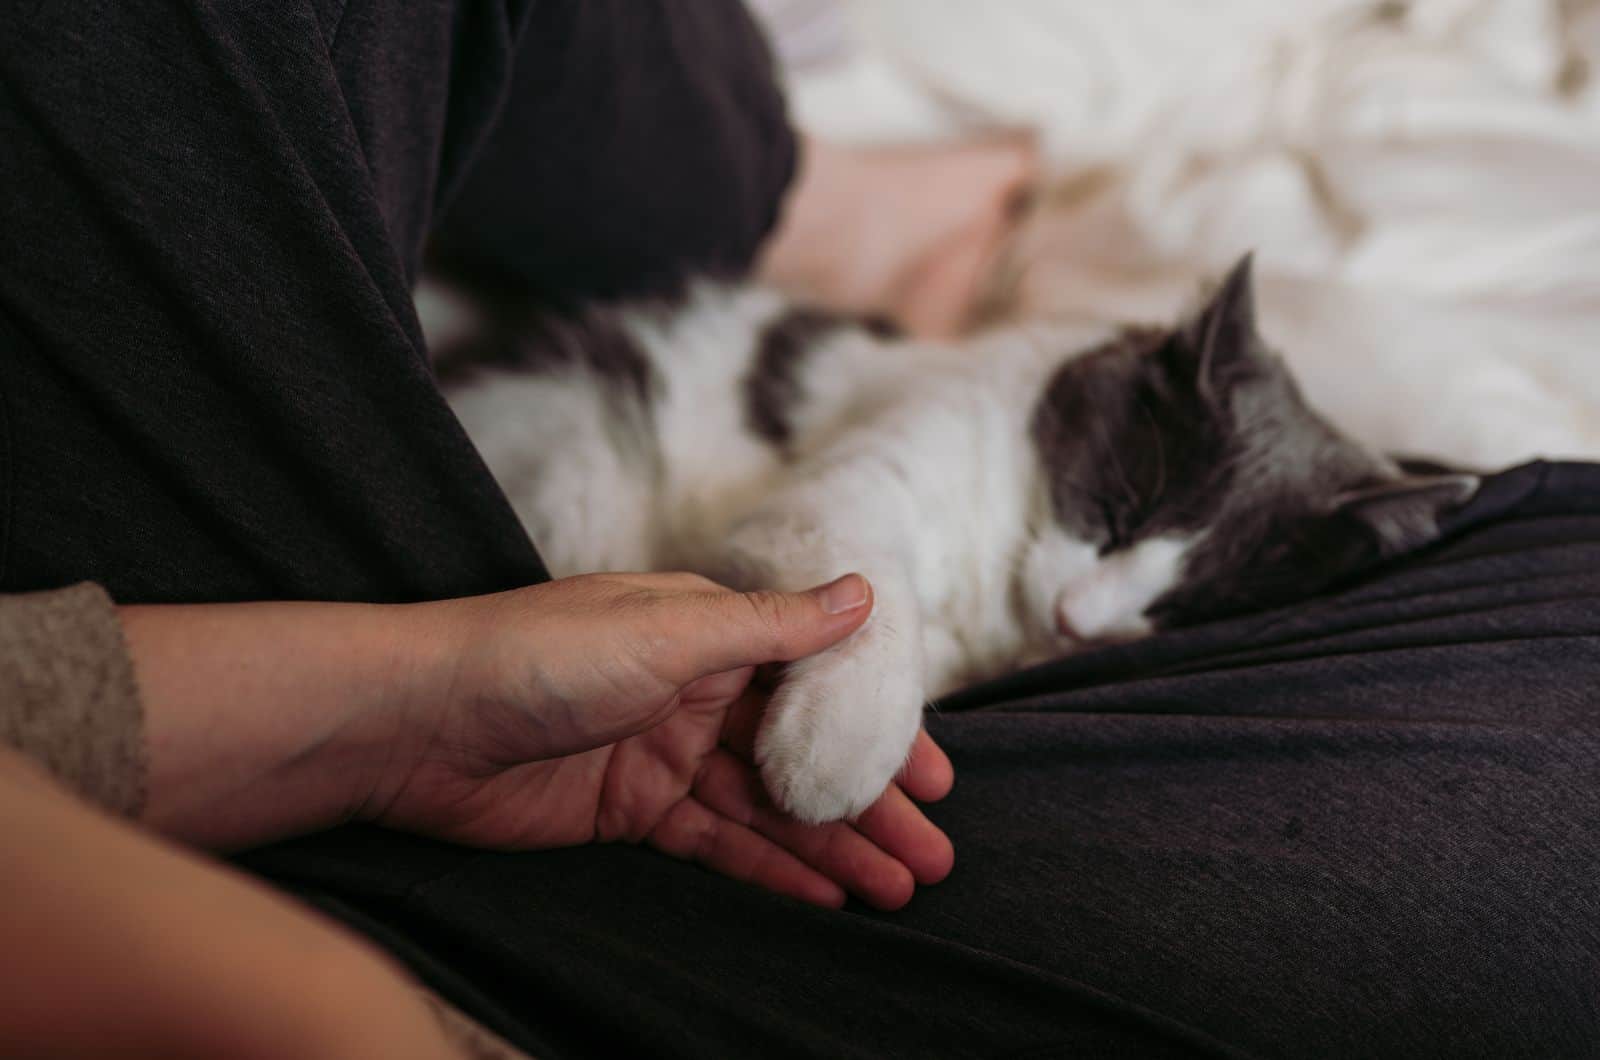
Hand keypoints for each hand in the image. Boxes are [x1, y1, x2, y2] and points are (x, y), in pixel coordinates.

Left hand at [365, 572, 954, 909]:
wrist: (414, 721)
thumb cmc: (537, 654)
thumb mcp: (668, 630)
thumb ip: (770, 625)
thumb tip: (861, 593)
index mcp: (708, 630)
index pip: (816, 681)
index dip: (878, 729)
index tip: (937, 779)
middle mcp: (693, 689)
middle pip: (799, 753)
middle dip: (867, 802)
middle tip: (933, 856)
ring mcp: (662, 752)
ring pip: (766, 807)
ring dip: (831, 846)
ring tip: (897, 887)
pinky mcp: (628, 810)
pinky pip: (713, 843)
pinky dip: (767, 869)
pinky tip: (822, 897)